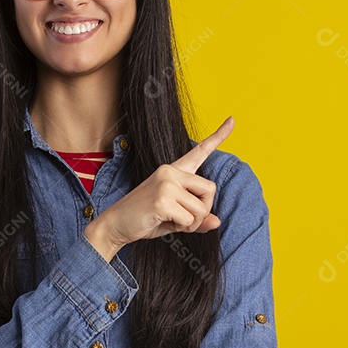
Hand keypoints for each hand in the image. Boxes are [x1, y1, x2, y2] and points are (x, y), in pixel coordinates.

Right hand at [89, 116, 233, 249]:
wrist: (114, 224)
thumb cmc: (144, 219)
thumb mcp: (174, 217)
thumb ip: (196, 217)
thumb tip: (217, 222)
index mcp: (173, 170)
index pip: (200, 151)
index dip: (218, 136)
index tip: (233, 120)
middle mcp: (170, 172)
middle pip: (210, 190)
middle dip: (203, 211)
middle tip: (183, 220)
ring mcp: (166, 184)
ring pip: (201, 209)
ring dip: (191, 224)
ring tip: (171, 221)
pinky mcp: (162, 199)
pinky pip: (189, 220)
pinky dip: (181, 228)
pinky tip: (164, 223)